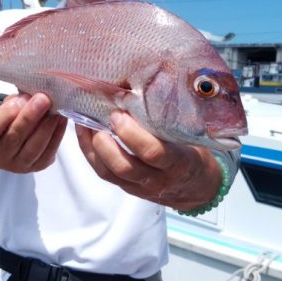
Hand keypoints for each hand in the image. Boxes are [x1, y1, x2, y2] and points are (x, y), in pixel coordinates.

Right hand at [0, 93, 66, 172]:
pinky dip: (57, 135)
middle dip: (30, 116)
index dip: (6, 113)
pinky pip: (48, 152)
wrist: (20, 136)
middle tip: (44, 99)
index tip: (22, 98)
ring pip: (33, 147)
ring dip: (46, 127)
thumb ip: (16, 102)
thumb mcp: (8, 107)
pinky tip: (61, 120)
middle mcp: (0, 157)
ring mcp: (18, 166)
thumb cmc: (12, 118)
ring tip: (54, 110)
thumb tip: (32, 97)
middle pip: (14, 137)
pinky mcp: (37, 167)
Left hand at [75, 110, 221, 209]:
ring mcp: (140, 187)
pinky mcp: (127, 188)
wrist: (197, 188)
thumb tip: (138, 91)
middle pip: (125, 167)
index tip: (120, 114)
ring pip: (108, 172)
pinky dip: (89, 152)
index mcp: (178, 163)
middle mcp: (158, 179)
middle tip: (97, 117)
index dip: (132, 134)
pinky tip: (84, 132)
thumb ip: (168, 123)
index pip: (154, 153)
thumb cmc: (193, 153)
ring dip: (92, 146)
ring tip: (84, 121)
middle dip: (106, 142)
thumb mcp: (188, 138)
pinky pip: (103, 173)